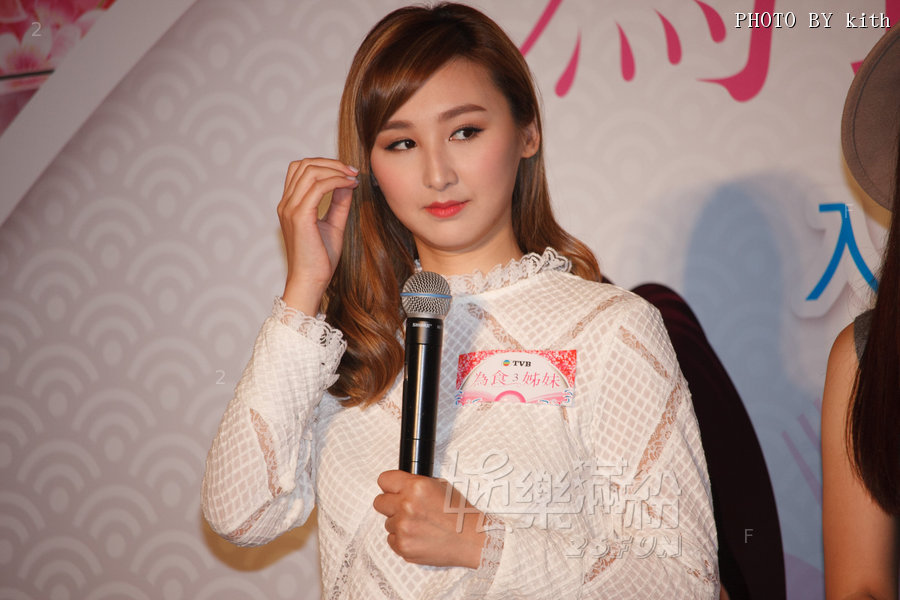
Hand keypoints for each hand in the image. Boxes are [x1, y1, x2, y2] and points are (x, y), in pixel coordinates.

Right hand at [277, 158, 358, 314]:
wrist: (311, 281)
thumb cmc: (320, 259)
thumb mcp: (333, 224)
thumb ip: (338, 203)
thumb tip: (347, 182)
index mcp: (290, 205)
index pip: (300, 170)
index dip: (324, 164)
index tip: (347, 172)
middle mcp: (286, 204)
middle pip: (303, 165)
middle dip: (331, 163)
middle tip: (352, 171)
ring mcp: (290, 209)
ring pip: (310, 172)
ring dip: (335, 170)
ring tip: (353, 177)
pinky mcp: (299, 216)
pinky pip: (318, 187)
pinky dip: (336, 181)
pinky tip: (350, 185)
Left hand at [373, 470, 486, 568]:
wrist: (471, 539)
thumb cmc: (459, 513)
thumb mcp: (440, 486)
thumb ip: (416, 484)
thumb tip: (399, 485)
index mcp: (416, 487)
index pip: (384, 480)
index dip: (389, 485)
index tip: (392, 490)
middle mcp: (407, 506)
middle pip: (379, 502)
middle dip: (390, 505)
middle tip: (404, 509)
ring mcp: (403, 528)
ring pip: (387, 523)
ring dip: (399, 524)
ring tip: (420, 526)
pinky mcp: (403, 546)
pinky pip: (391, 539)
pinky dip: (402, 539)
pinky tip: (418, 537)